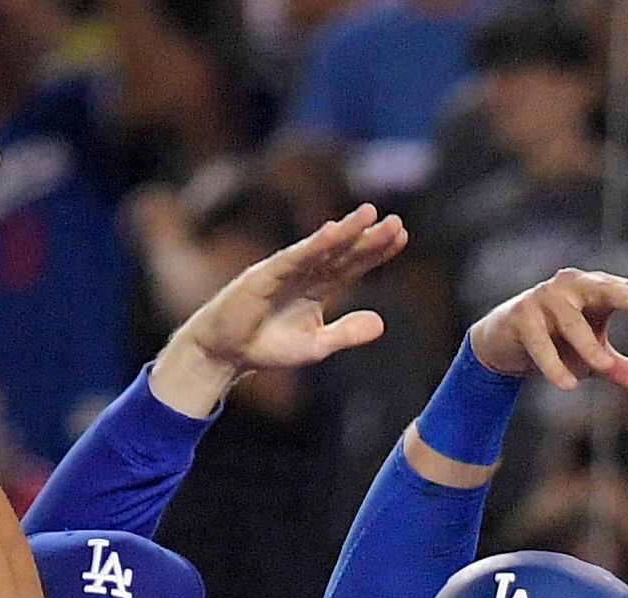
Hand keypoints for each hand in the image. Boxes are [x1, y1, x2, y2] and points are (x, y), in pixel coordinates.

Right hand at [154, 204, 406, 411]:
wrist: (226, 353)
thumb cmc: (267, 347)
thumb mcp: (315, 346)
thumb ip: (346, 334)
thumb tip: (381, 323)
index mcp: (319, 288)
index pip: (354, 265)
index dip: (377, 251)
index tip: (402, 236)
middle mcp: (306, 273)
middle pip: (344, 251)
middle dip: (369, 237)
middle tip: (396, 223)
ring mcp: (286, 270)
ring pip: (321, 248)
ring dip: (345, 231)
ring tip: (370, 214)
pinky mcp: (265, 274)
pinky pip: (294, 257)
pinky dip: (314, 244)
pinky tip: (334, 232)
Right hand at [469, 268, 627, 398]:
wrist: (506, 343)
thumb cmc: (559, 344)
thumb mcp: (596, 358)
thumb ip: (627, 371)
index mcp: (595, 289)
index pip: (621, 288)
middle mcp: (572, 286)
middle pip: (602, 287)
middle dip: (623, 296)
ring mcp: (545, 297)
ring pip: (571, 321)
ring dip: (587, 345)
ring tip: (603, 366)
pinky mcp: (521, 315)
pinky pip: (541, 343)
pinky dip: (554, 365)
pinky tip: (568, 385)